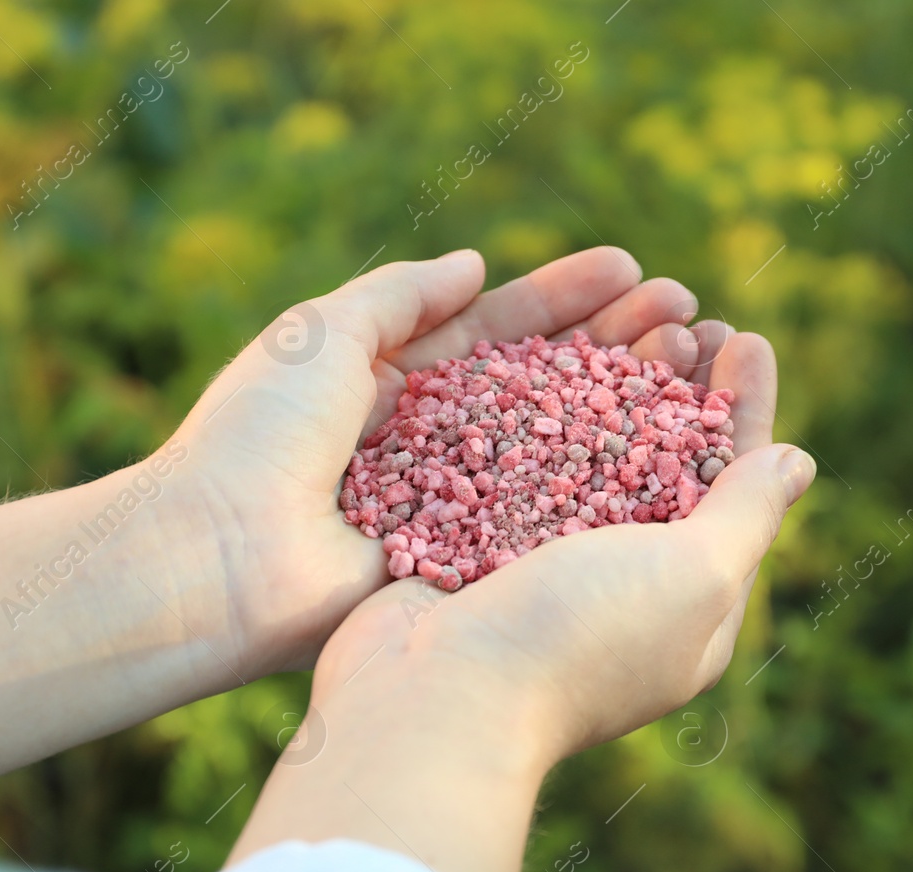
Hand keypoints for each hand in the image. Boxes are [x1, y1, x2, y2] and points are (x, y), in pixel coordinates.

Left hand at [164, 247, 734, 681]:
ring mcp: (456, 506)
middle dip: (614, 347)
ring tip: (693, 364)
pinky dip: (602, 488)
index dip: (565, 301)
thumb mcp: (321, 333)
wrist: (218, 556)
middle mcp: (437, 444)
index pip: (498, 332)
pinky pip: (544, 521)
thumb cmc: (259, 435)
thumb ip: (399, 294)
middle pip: (543, 387)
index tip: (633, 272)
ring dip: (624, 407)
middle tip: (689, 314)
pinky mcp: (466, 564)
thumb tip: (476, 265)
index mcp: (395, 384)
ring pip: (557, 449)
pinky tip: (665, 453)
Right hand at [229, 326, 814, 871]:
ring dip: (613, 381)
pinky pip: (519, 461)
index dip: (746, 412)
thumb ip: (747, 516)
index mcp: (686, 607)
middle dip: (679, 386)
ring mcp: (543, 566)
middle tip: (686, 316)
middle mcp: (619, 586)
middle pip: (663, 464)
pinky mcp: (478, 545)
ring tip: (623, 316)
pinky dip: (538, 404)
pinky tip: (541, 351)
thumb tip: (796, 461)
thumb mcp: (693, 577)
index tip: (745, 337)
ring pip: (590, 452)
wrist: (431, 697)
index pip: (734, 492)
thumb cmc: (576, 641)